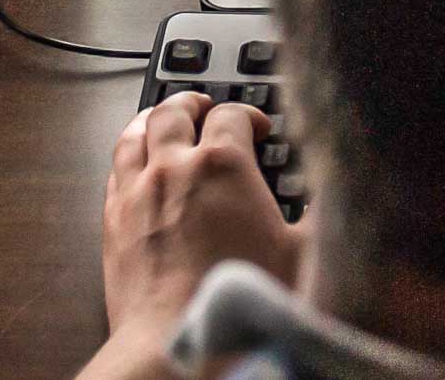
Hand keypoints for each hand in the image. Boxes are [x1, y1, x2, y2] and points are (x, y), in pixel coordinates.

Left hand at [84, 92, 304, 378]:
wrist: (176, 341)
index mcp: (223, 165)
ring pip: (134, 133)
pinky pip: (114, 170)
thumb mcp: (303, 253)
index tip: (260, 128)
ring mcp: (137, 192)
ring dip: (151, 120)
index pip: (233, 113)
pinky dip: (128, 157)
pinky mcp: (113, 221)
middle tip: (206, 106)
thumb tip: (331, 191)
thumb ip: (320, 213)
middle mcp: (173, 168)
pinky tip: (136, 166)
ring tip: (162, 120)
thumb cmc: (237, 299)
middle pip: (175, 110)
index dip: (251, 115)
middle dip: (193, 103)